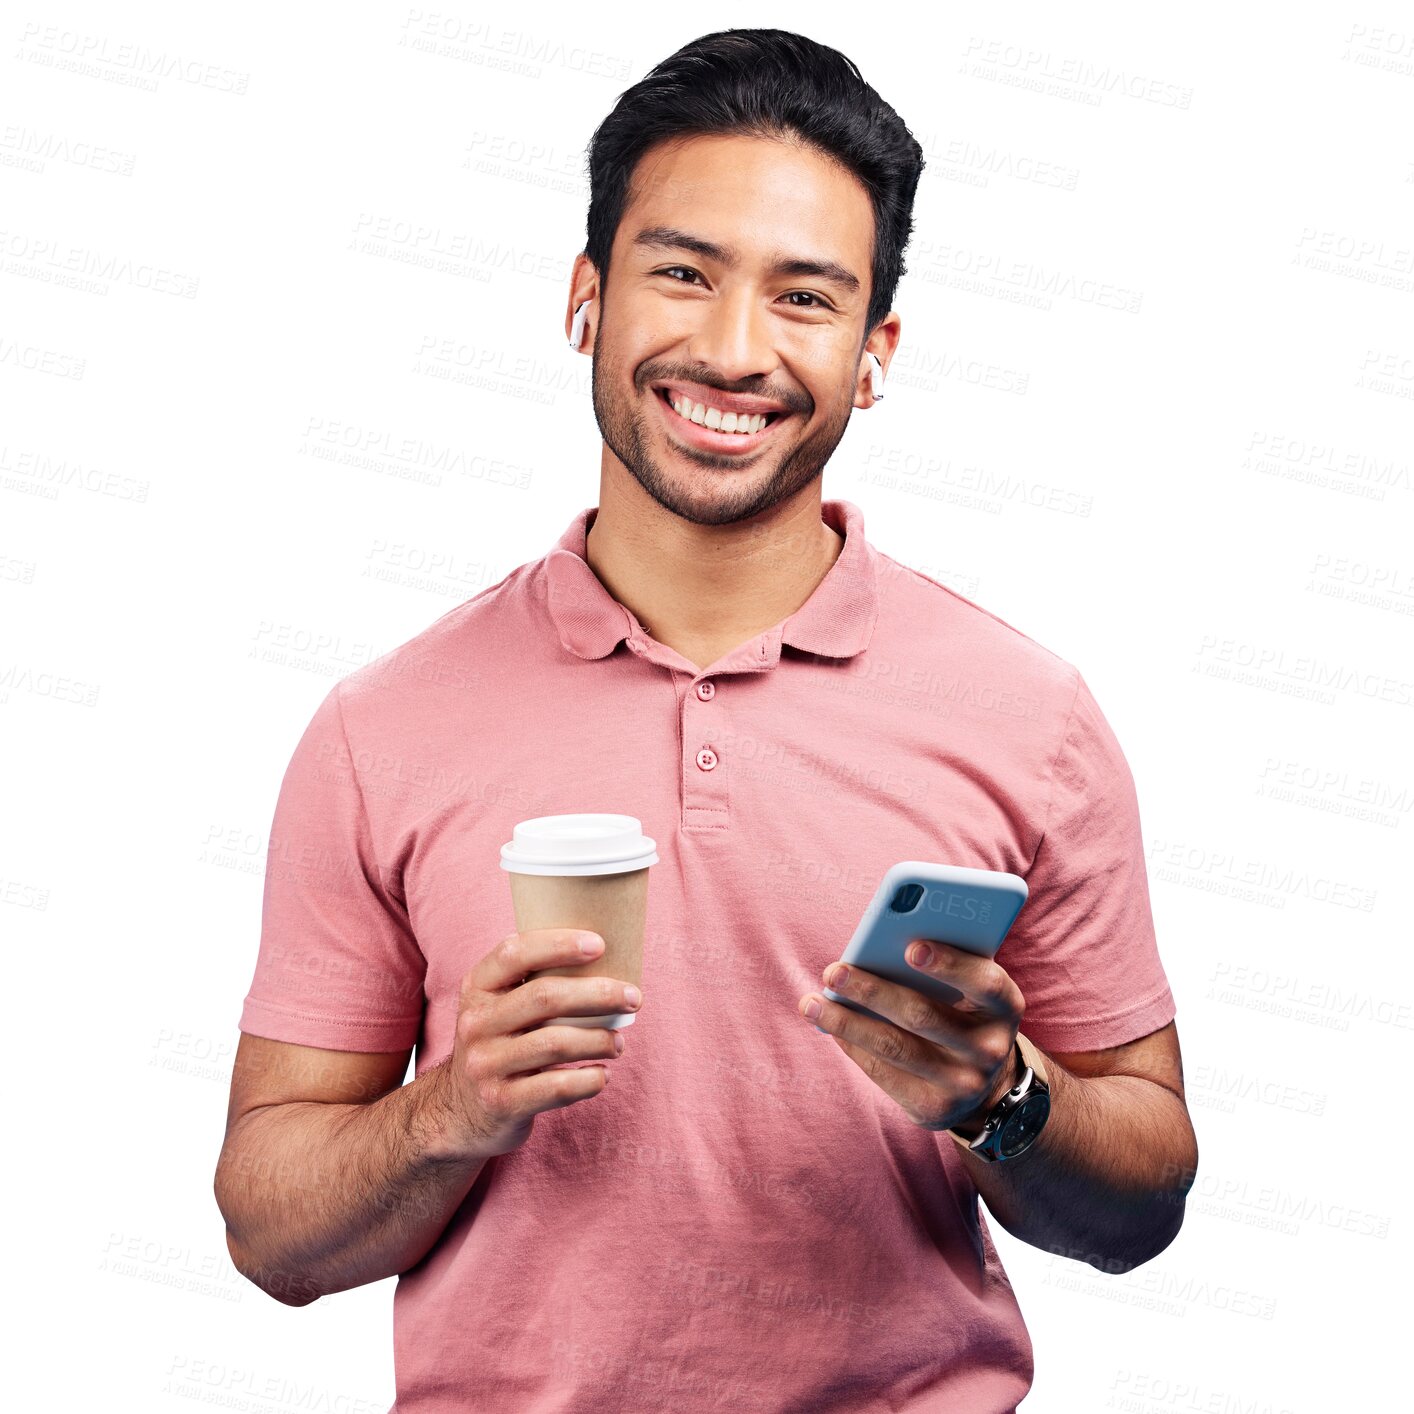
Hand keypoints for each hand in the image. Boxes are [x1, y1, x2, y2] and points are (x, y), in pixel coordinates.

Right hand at [432, 929, 641, 1159]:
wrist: (459, 1112)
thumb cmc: (500, 1045)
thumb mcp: (498, 1008)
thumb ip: (534, 982)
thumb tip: (607, 959)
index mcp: (476, 988)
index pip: (514, 953)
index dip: (558, 944)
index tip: (600, 944)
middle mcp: (476, 1023)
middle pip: (544, 996)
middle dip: (598, 994)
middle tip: (634, 998)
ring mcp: (485, 1064)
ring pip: (556, 1043)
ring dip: (600, 1040)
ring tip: (619, 1043)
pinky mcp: (501, 1102)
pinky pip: (557, 1087)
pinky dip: (589, 1080)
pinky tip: (602, 1075)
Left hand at [797, 940, 1024, 1136]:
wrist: (987, 1087)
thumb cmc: (964, 1015)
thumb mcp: (970, 991)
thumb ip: (941, 968)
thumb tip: (874, 949)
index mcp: (1004, 1007)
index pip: (984, 982)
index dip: (950, 964)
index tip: (910, 947)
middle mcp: (989, 1048)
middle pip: (922, 1014)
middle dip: (872, 991)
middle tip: (833, 971)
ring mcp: (963, 1083)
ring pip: (893, 1047)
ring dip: (846, 1022)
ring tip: (811, 1002)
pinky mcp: (933, 1108)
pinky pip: (883, 1073)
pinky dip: (852, 1045)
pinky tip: (829, 1026)